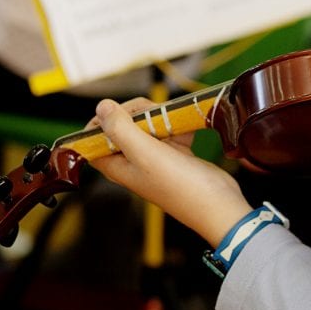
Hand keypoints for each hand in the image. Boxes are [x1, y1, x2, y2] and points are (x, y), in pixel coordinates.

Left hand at [87, 98, 252, 246]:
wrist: (219, 202)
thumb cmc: (181, 185)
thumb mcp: (146, 154)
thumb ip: (121, 130)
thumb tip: (101, 106)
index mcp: (118, 166)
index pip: (91, 142)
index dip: (99, 122)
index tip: (117, 111)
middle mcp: (133, 162)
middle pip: (122, 128)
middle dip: (136, 114)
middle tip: (152, 114)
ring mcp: (155, 158)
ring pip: (148, 126)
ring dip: (161, 118)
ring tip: (174, 121)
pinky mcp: (175, 155)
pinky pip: (171, 132)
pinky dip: (179, 127)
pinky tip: (188, 130)